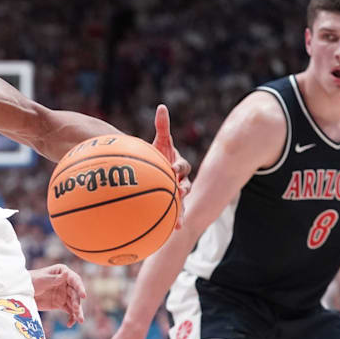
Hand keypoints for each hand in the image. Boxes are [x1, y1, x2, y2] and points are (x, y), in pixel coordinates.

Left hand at [31, 263, 86, 325]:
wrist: (22, 292)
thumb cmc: (31, 281)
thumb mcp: (42, 279)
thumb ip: (55, 279)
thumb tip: (67, 273)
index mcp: (63, 273)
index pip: (74, 280)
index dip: (80, 287)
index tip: (83, 296)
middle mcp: (66, 283)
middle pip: (75, 293)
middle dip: (77, 302)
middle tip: (77, 310)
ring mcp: (64, 294)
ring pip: (74, 303)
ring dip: (77, 312)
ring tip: (80, 320)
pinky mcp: (61, 304)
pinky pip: (69, 311)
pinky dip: (71, 317)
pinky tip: (70, 324)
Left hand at [152, 104, 191, 225]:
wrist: (155, 168)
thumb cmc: (158, 153)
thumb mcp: (160, 142)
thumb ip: (162, 126)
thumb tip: (162, 107)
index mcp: (178, 165)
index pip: (182, 166)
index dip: (179, 167)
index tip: (172, 168)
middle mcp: (180, 180)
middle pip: (185, 186)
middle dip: (183, 189)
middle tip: (178, 192)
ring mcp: (177, 192)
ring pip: (181, 202)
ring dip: (180, 211)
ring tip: (178, 220)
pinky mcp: (171, 203)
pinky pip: (173, 213)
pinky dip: (174, 221)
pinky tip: (172, 231)